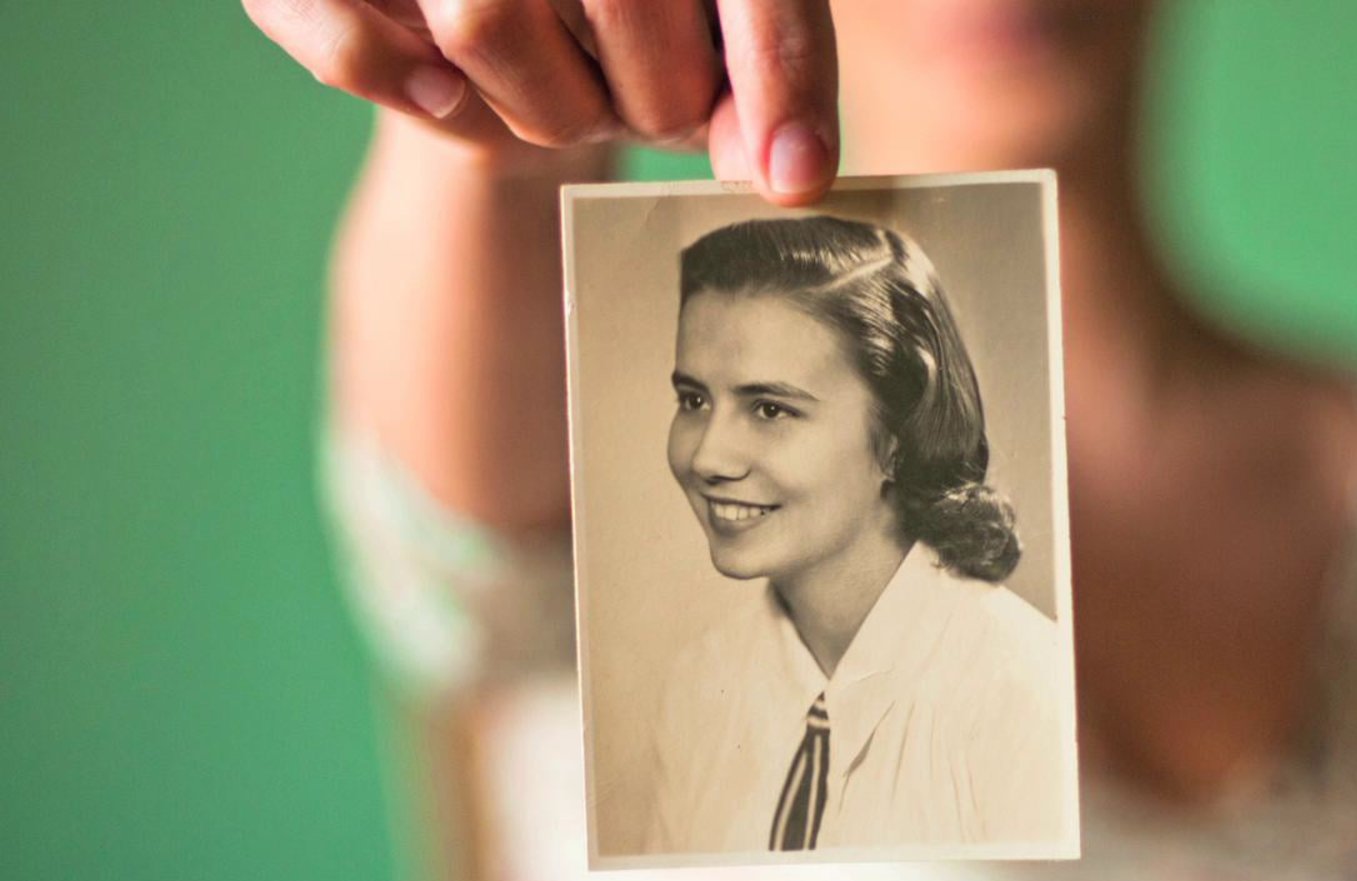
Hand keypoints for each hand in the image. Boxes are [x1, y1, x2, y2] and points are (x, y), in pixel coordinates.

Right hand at [243, 0, 838, 202]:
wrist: (484, 13)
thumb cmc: (622, 23)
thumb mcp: (706, 40)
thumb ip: (760, 83)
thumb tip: (789, 171)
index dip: (776, 74)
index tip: (792, 177)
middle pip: (623, 0)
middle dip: (651, 100)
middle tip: (641, 98)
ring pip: (485, 23)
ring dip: (548, 109)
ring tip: (563, 88)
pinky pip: (354, 47)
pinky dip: (411, 91)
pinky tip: (445, 93)